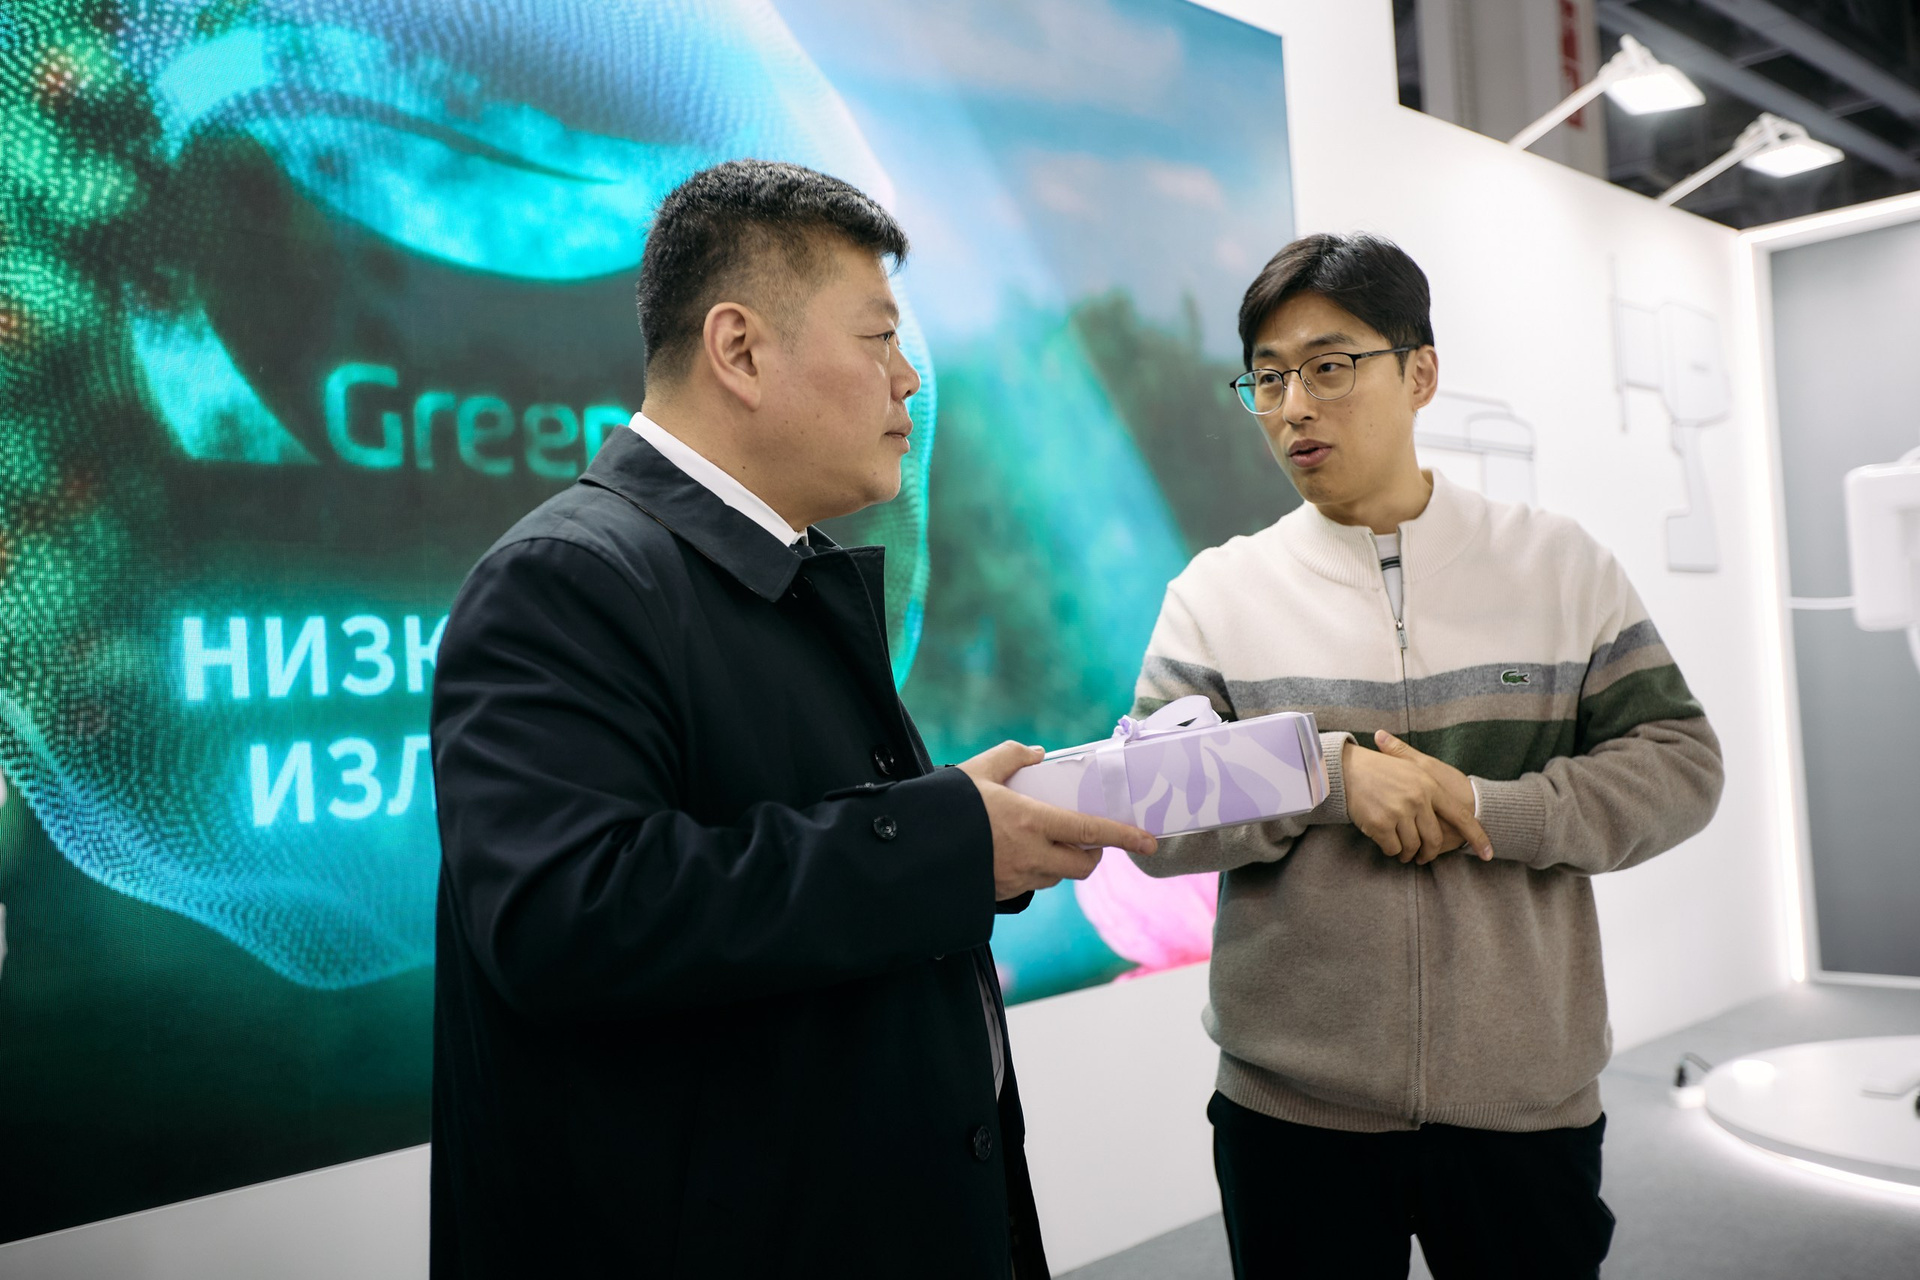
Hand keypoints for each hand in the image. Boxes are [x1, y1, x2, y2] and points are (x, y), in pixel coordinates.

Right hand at [958, 741, 1158, 900]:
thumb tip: (1038, 753)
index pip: (1091, 832)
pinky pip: (1031, 884)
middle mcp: (1030, 854)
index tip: (1149, 842)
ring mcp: (1016, 878)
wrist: (912, 849)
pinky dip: (1035, 870)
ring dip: (1061, 863)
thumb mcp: (978, 770)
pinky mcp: (1001, 893)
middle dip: (1093, 855)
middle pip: (1083, 865)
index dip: (1125, 837)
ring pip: (1057, 876)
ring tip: (1045, 842)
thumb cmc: (946, 805)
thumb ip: (1012, 756)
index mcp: (1032, 821)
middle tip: (1088, 839)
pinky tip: (1015, 854)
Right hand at [1342, 735, 1491, 865]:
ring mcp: (1399, 811)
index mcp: (1429, 785)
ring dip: (1408, 854)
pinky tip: (1386, 843)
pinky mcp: (1381, 823)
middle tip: (1423, 857)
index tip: (1489, 854)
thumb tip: (1459, 805)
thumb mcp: (1410, 766)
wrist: (1346, 768)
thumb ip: (1432, 787)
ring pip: (1412, 847)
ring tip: (1403, 852)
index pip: (1461, 817)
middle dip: (1429, 853)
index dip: (1477, 837)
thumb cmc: (1380, 768)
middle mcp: (1418, 799)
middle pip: (1434, 839)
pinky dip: (1391, 850)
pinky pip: (1393, 848)